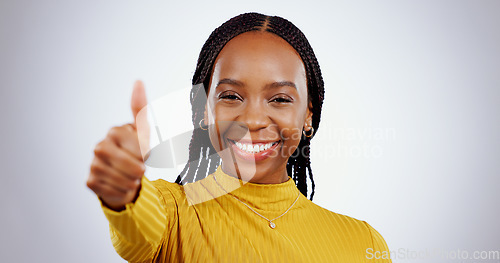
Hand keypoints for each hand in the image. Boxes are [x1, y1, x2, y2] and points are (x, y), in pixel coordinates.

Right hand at [87, 80, 148, 210]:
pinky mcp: (90, 181)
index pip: (141, 148)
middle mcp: (100, 145)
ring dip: (133, 182)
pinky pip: (113, 190)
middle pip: (132, 165)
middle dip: (140, 170)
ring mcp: (93, 163)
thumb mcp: (144, 132)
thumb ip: (141, 109)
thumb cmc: (137, 149)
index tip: (145, 154)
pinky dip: (122, 191)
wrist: (126, 175)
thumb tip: (137, 81)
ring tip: (131, 177)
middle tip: (140, 169)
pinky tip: (120, 184)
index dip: (147, 155)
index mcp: (115, 131)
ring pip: (124, 180)